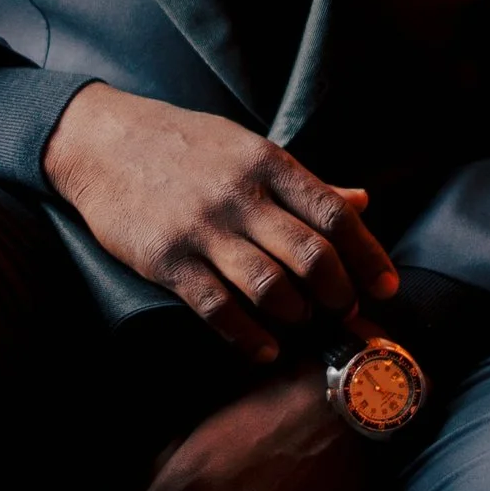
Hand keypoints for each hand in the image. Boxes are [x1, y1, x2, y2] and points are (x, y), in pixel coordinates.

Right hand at [42, 83, 398, 363]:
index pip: (335, 215)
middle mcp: (241, 196)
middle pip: (312, 256)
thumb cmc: (185, 145)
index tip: (386, 287)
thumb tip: (360, 202)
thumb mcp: (248, 148)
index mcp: (268, 163)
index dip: (369, 257)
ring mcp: (203, 229)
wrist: (102, 140)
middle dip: (340, 294)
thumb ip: (304, 183)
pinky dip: (248, 337)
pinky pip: (218, 308)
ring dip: (297, 316)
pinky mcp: (167, 260)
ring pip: (271, 287)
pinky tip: (263, 350)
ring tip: (302, 323)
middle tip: (345, 311)